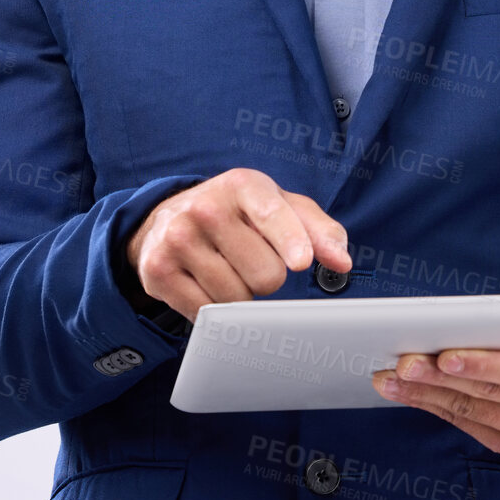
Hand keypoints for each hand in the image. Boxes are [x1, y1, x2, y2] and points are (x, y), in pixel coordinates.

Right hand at [122, 168, 351, 323]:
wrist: (169, 218)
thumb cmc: (240, 213)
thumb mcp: (280, 206)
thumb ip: (318, 230)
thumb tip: (341, 262)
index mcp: (242, 185)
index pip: (270, 214)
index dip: (289, 239)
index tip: (301, 262)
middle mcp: (205, 207)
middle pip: (264, 273)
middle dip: (267, 277)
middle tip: (251, 259)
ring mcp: (177, 239)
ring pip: (235, 299)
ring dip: (241, 295)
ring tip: (228, 269)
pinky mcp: (158, 272)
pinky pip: (205, 315)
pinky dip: (215, 310)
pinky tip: (207, 284)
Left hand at [370, 301, 499, 457]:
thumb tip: (455, 320)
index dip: (480, 364)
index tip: (443, 356)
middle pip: (489, 393)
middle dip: (439, 379)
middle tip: (402, 364)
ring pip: (473, 412)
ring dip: (428, 396)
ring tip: (393, 380)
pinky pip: (471, 427)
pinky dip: (438, 409)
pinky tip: (412, 395)